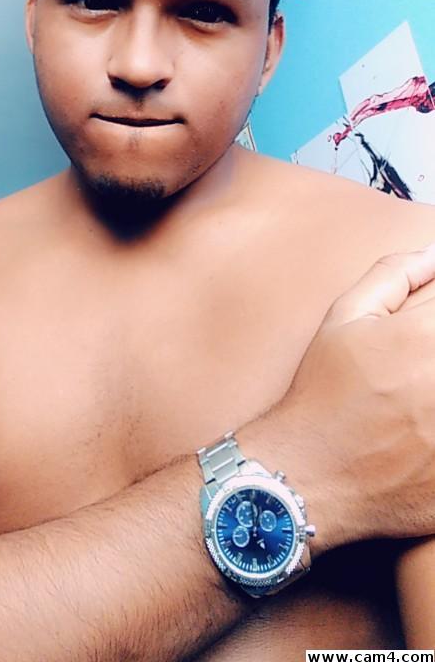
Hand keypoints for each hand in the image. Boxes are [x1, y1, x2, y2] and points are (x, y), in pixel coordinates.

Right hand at [250, 245, 434, 552]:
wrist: (307, 474)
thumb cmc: (323, 395)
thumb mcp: (344, 318)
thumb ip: (395, 275)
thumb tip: (432, 253)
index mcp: (426, 337)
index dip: (434, 315)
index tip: (423, 327)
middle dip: (432, 354)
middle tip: (416, 363)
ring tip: (416, 394)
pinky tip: (421, 424)